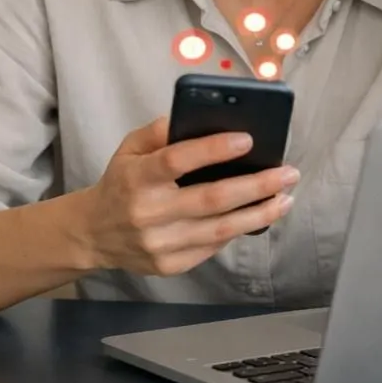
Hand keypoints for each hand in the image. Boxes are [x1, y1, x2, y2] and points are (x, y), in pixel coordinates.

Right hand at [79, 116, 297, 276]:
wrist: (93, 234)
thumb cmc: (120, 184)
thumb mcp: (129, 149)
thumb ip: (159, 131)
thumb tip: (196, 118)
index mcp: (137, 178)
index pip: (178, 160)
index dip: (214, 150)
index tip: (247, 140)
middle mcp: (149, 212)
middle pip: (212, 199)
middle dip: (257, 185)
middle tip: (288, 173)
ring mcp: (160, 243)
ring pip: (221, 229)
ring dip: (260, 213)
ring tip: (285, 198)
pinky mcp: (170, 265)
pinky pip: (213, 247)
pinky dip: (239, 230)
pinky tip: (258, 215)